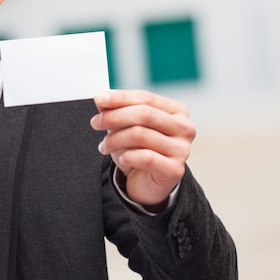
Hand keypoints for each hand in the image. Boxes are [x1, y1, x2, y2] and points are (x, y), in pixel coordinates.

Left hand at [91, 89, 195, 209]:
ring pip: (140, 135)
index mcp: (176, 111)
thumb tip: (101, 97)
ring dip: (115, 139)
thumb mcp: (126, 126)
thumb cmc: (138, 148)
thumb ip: (116, 109)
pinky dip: (127, 156)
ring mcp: (181, 149)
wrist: (146, 182)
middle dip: (114, 117)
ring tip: (104, 146)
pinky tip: (121, 158)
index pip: (146, 98)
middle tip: (95, 123)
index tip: (98, 98)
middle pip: (144, 114)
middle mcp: (184, 128)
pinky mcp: (174, 170)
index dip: (120, 97)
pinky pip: (145, 157)